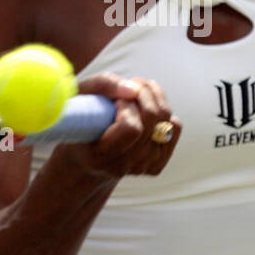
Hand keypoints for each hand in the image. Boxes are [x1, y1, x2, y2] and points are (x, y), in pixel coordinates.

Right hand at [57, 74, 180, 179]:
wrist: (86, 154)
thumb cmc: (81, 118)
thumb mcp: (81, 95)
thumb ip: (104, 86)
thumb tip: (135, 89)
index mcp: (99, 156)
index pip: (131, 128)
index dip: (128, 106)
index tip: (116, 99)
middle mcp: (121, 167)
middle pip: (152, 125)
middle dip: (144, 96)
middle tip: (131, 87)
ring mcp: (140, 169)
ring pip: (165, 125)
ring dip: (155, 100)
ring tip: (137, 94)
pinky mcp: (155, 165)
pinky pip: (174, 129)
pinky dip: (165, 113)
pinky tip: (148, 108)